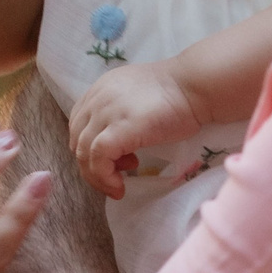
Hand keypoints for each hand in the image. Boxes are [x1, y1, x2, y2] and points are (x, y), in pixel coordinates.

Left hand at [68, 60, 201, 197]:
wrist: (195, 86)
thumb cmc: (177, 94)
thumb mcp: (137, 98)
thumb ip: (121, 112)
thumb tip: (120, 142)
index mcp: (100, 89)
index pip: (78, 123)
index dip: (88, 146)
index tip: (111, 160)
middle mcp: (97, 99)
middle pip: (77, 140)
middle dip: (90, 165)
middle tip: (114, 176)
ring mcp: (105, 113)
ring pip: (83, 153)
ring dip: (97, 176)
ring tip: (118, 185)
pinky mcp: (118, 130)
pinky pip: (98, 160)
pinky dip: (104, 177)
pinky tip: (120, 186)